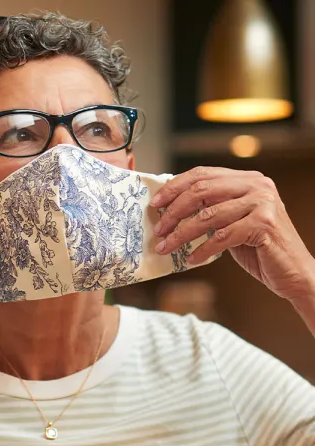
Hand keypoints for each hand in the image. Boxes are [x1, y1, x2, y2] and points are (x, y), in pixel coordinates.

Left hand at [151, 166, 314, 301]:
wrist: (291, 270)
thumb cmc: (258, 247)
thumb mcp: (232, 221)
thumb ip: (212, 209)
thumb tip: (172, 208)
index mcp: (248, 179)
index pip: (203, 174)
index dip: (175, 187)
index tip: (155, 204)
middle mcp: (257, 185)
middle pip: (202, 191)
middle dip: (174, 211)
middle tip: (158, 230)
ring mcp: (262, 203)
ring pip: (208, 216)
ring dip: (181, 234)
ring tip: (165, 248)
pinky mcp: (264, 225)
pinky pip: (221, 237)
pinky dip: (202, 250)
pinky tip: (190, 259)